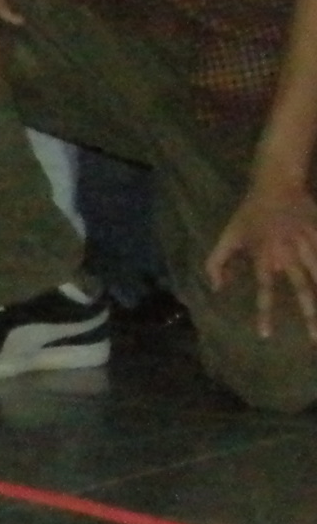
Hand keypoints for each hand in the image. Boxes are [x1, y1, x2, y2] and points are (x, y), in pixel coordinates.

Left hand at [207, 182, 316, 343]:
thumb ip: (217, 262)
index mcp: (264, 255)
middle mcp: (288, 253)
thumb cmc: (250, 213)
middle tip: (315, 340)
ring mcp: (308, 244)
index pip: (264, 289)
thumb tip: (217, 289)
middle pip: (302, 288)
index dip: (265, 312)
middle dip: (310, 314)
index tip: (267, 335)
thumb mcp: (228, 235)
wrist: (277, 183)